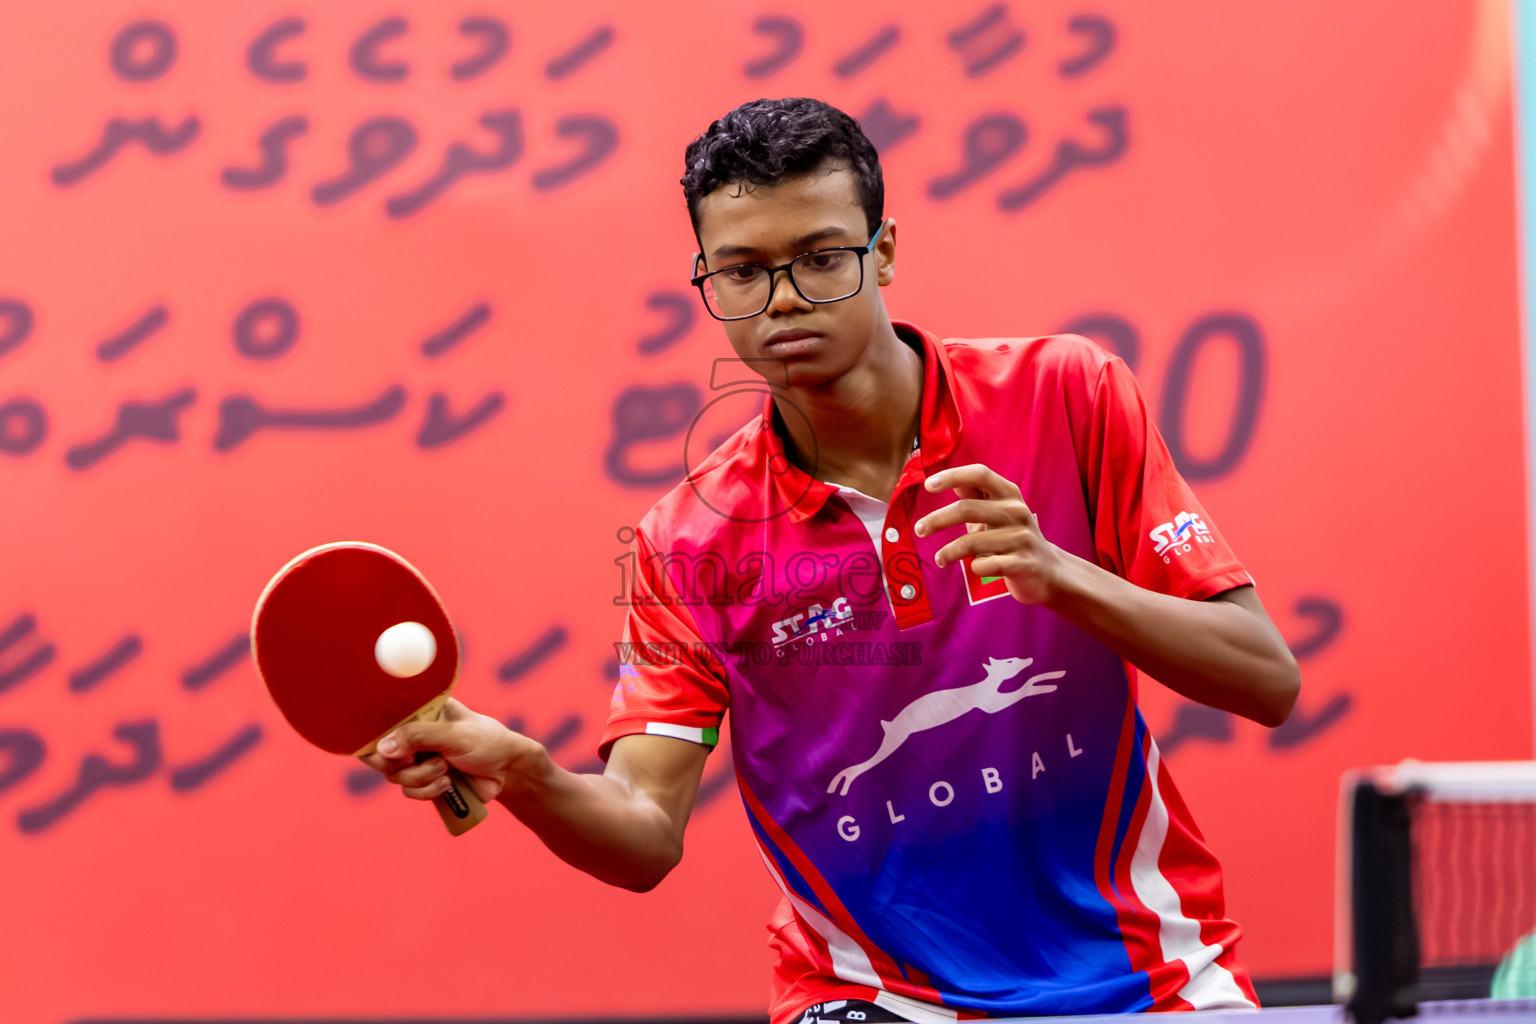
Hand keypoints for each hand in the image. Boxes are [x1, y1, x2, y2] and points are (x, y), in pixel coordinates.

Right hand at [358, 697, 542, 803]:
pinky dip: (426, 791)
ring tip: (446, 768)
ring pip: (395, 776)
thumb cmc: (487, 742)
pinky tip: (447, 783)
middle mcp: (414, 733)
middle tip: (415, 760)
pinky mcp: (425, 780)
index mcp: (421, 711)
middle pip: (379, 754)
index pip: (381, 721)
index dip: (377, 739)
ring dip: (420, 776)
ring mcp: (418, 758)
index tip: (390, 750)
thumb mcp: (453, 735)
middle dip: (398, 763)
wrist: (508, 772)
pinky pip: (409, 792)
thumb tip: (382, 749)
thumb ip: (418, 737)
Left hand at [914, 463, 1064, 605]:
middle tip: (919, 530)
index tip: (928, 485)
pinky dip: (974, 567)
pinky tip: (974, 567)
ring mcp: (1021, 537)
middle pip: (967, 509)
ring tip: (940, 559)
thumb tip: (948, 481)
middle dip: (937, 520)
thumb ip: (974, 497)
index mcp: (1009, 493)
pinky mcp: (1022, 562)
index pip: (980, 474)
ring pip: (972, 542)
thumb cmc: (1012, 537)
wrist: (1048, 570)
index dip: (953, 475)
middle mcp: (1017, 511)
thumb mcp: (996, 513)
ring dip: (949, 552)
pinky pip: (985, 564)